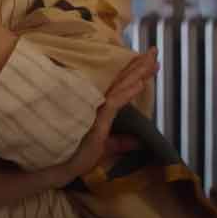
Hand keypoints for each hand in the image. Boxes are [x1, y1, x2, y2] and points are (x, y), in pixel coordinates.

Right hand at [55, 48, 158, 186]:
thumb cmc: (77, 154)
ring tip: (153, 61)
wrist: (61, 167)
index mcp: (102, 108)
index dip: (136, 72)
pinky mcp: (96, 119)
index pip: (121, 86)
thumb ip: (121, 141)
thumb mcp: (105, 147)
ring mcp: (96, 109)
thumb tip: (139, 140)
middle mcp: (98, 103)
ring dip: (137, 73)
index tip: (151, 61)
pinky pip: (115, 102)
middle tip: (155, 50)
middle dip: (140, 65)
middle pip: (123, 80)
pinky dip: (128, 92)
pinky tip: (140, 84)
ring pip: (121, 87)